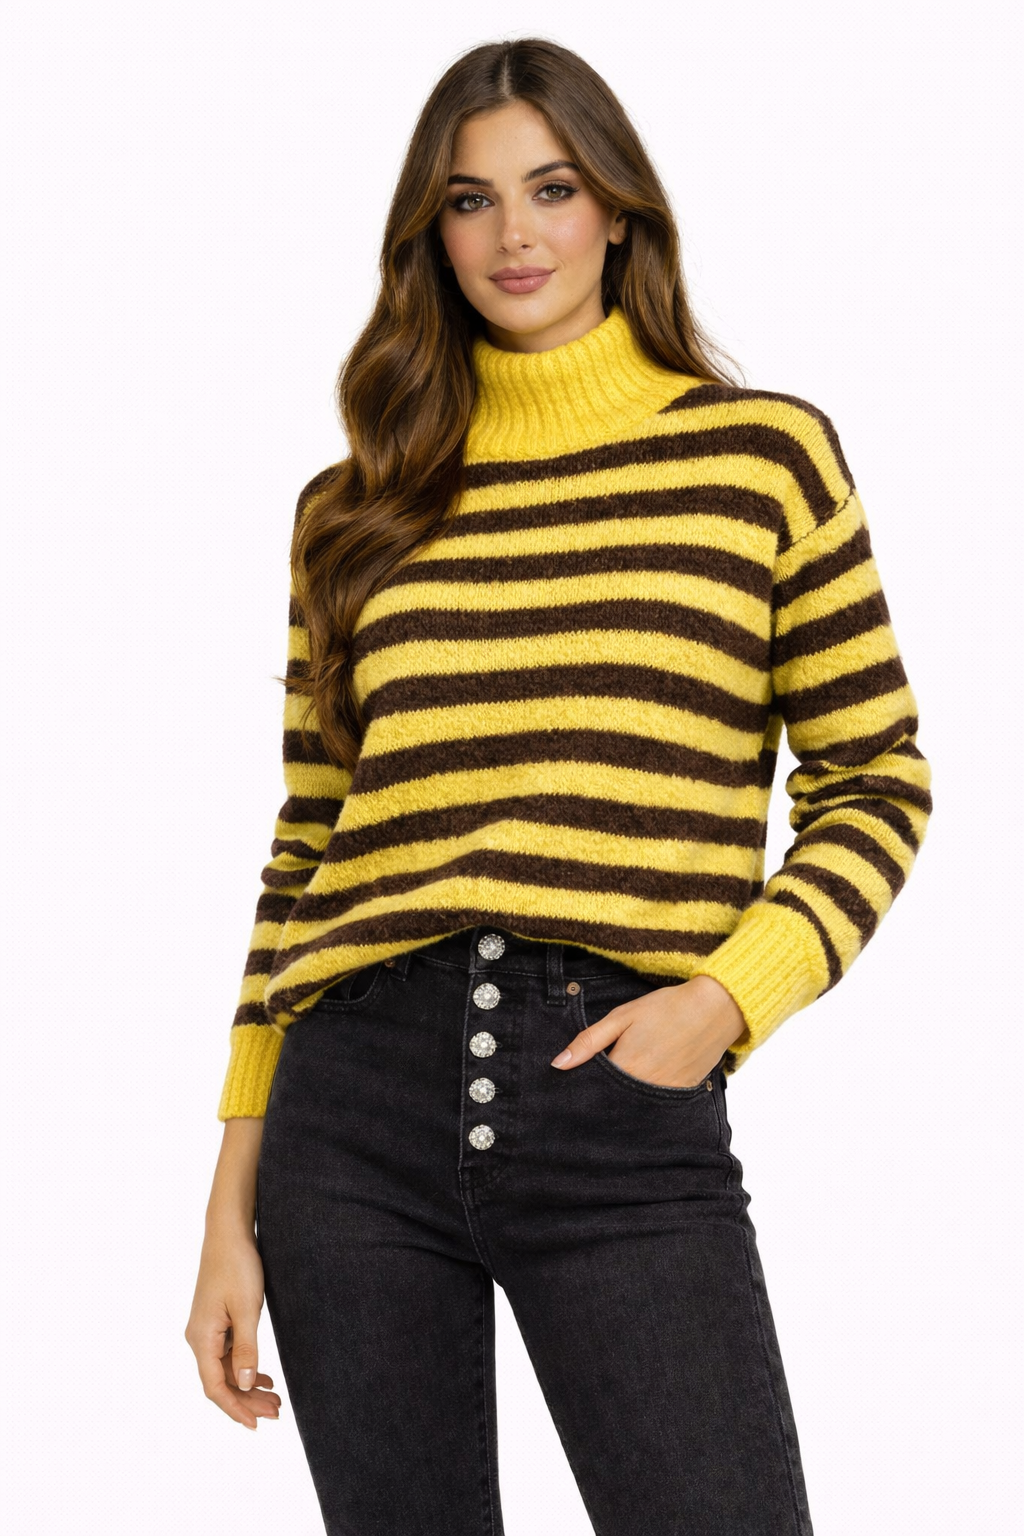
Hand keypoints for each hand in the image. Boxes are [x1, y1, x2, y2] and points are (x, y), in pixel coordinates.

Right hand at [185, 1218, 281, 1430]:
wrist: (228, 1233)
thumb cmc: (237, 1267)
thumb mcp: (247, 1309)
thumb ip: (247, 1349)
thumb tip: (246, 1385)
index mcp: (202, 1338)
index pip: (215, 1387)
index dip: (235, 1409)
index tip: (255, 1425)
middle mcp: (199, 1338)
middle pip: (221, 1381)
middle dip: (247, 1401)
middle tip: (276, 1413)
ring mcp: (206, 1330)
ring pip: (226, 1368)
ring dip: (248, 1385)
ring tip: (275, 1400)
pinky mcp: (215, 1321)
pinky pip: (228, 1354)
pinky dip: (245, 1366)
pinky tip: (263, 1376)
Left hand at [549, 974, 748, 1087]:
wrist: (713, 1009)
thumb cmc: (665, 1008)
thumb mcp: (622, 1017)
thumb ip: (589, 1042)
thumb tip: (558, 1064)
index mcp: (625, 1067)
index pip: (593, 1089)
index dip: (583, 1086)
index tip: (573, 1087)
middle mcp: (643, 1086)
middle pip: (612, 1100)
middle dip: (602, 1097)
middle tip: (598, 1086)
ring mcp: (664, 1093)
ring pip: (633, 1105)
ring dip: (623, 1098)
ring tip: (622, 1083)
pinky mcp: (681, 1093)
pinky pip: (656, 1103)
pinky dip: (646, 1098)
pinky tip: (644, 1084)